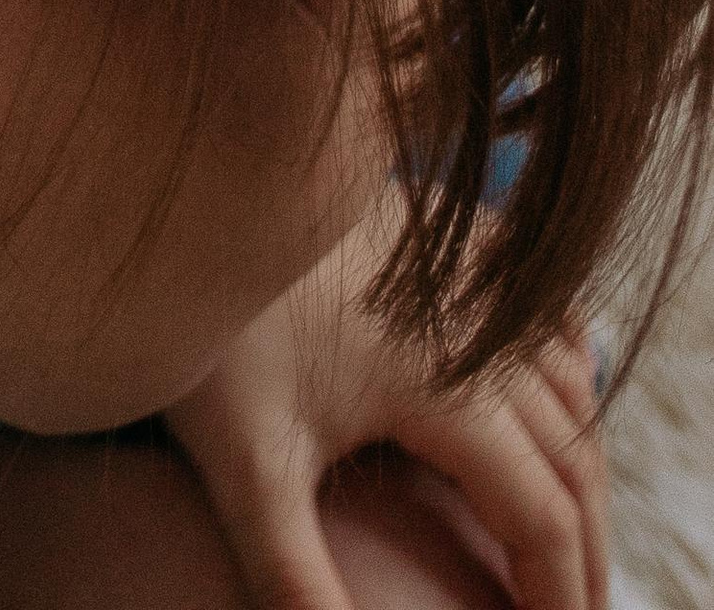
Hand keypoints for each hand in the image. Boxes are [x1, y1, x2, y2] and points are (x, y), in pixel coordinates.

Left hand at [165, 217, 608, 609]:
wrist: (182, 197)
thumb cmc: (210, 331)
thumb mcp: (245, 464)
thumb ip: (294, 577)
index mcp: (450, 387)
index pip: (542, 518)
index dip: (560, 596)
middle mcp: (479, 324)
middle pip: (574, 460)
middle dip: (583, 551)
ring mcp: (467, 271)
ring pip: (569, 384)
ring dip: (580, 467)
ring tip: (564, 537)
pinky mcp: (442, 234)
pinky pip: (539, 307)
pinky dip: (563, 369)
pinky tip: (545, 404)